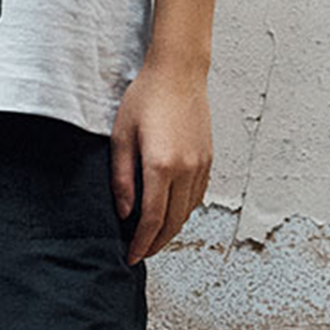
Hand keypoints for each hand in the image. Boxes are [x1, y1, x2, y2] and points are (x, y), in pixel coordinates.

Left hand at [110, 61, 212, 262]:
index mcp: (161, 166)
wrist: (178, 73)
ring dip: (171, 230)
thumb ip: (122, 179)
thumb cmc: (145, 98)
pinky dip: (183, 212)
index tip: (131, 256)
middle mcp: (186, 170)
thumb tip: (124, 212)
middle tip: (140, 254)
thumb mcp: (121, 137)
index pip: (152, 219)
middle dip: (156, 244)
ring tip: (153, 238)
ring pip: (187, 212)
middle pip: (173, 222)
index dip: (140, 242)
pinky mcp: (208, 159)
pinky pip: (197, 197)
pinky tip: (170, 214)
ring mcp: (201, 165)